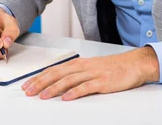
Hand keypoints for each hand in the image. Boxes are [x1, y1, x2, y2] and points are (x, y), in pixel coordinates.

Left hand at [21, 46, 159, 100]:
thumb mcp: (91, 68)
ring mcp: (93, 74)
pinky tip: (66, 98)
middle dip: (41, 83)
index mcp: (79, 63)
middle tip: (28, 91)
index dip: (39, 77)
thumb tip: (58, 84)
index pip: (54, 70)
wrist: (134, 64)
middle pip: (57, 74)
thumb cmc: (113, 68)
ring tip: (41, 96)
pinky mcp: (103, 82)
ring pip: (69, 80)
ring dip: (53, 88)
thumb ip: (76, 74)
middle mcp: (84, 67)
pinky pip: (86, 87)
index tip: (27, 85)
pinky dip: (75, 92)